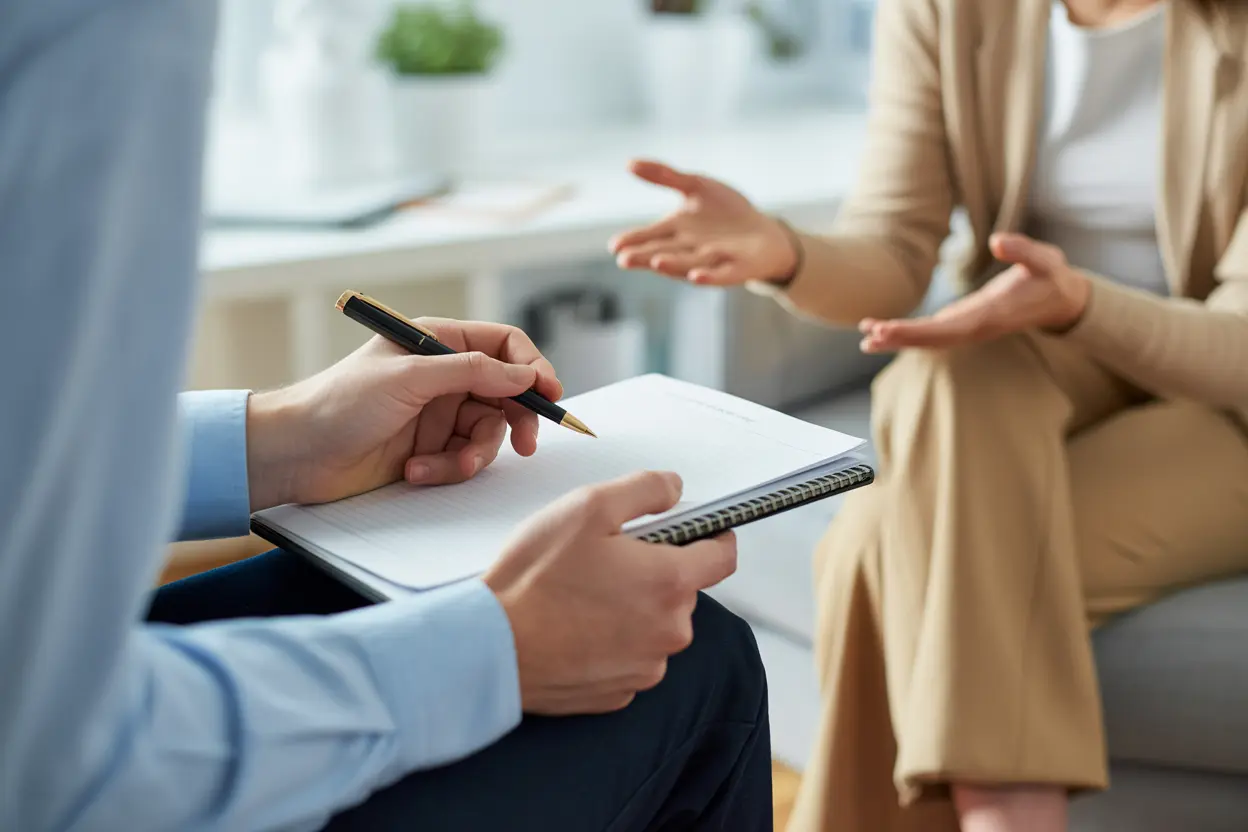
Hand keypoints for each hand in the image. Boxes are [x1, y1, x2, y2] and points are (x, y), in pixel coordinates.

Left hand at [246, 319, 561, 509]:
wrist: (296, 455)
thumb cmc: (339, 403)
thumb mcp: (410, 377)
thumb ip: (472, 371)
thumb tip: (524, 372)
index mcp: (436, 341)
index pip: (503, 345)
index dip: (531, 366)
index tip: (549, 393)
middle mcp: (442, 374)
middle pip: (506, 392)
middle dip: (516, 419)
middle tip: (526, 444)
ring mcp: (438, 413)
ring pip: (488, 432)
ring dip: (470, 454)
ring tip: (437, 465)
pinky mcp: (430, 448)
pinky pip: (463, 459)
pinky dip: (446, 469)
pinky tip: (415, 470)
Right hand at [485, 471, 737, 714]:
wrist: (490, 649)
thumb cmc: (534, 581)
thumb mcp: (588, 507)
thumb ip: (645, 490)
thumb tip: (674, 489)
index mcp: (670, 583)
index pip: (723, 556)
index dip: (714, 535)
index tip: (701, 529)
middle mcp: (669, 631)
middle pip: (682, 591)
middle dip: (654, 571)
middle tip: (606, 559)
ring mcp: (646, 667)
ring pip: (654, 625)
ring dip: (632, 608)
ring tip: (583, 595)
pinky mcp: (620, 692)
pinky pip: (630, 657)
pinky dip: (612, 641)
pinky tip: (576, 628)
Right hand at [609, 159, 797, 284]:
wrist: (765, 234)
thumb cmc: (727, 213)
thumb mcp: (696, 187)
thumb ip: (665, 176)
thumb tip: (629, 163)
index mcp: (677, 231)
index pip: (649, 236)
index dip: (633, 240)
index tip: (615, 245)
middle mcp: (690, 248)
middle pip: (663, 252)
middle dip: (645, 256)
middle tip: (624, 259)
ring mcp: (713, 259)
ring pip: (689, 264)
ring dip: (672, 265)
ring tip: (655, 263)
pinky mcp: (737, 267)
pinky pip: (721, 274)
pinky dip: (708, 276)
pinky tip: (696, 277)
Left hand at [858, 233, 1091, 351]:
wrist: (1063, 300)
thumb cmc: (1053, 278)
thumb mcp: (1048, 259)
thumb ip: (1024, 250)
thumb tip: (997, 241)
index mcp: (991, 315)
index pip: (949, 328)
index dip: (918, 331)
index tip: (891, 331)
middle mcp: (977, 326)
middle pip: (933, 338)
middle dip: (901, 338)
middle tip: (868, 336)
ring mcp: (970, 326)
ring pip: (931, 338)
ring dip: (900, 338)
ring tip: (867, 336)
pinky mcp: (966, 321)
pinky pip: (935, 332)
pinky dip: (911, 332)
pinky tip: (886, 331)